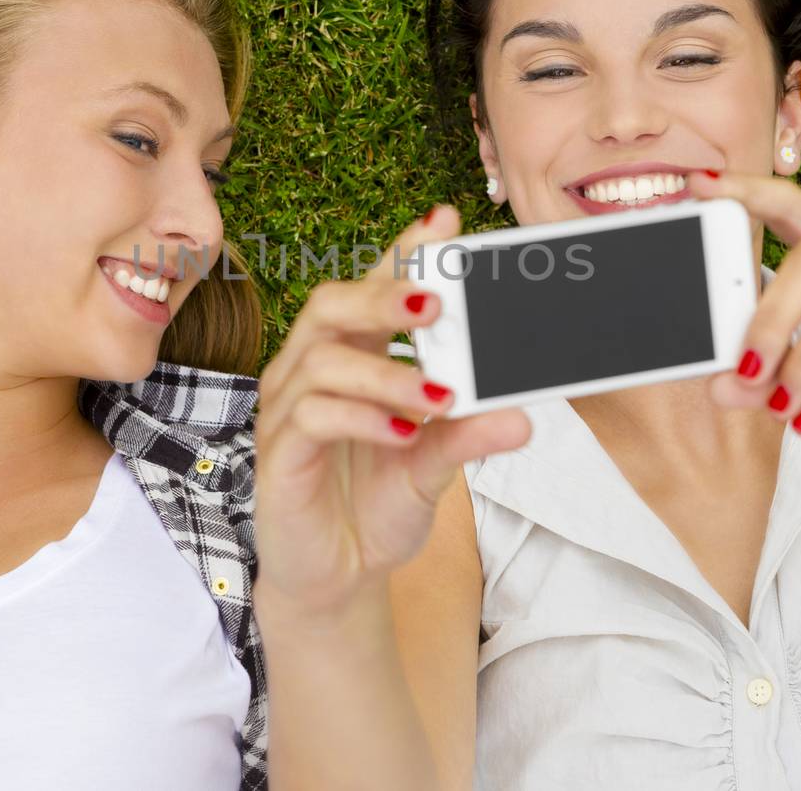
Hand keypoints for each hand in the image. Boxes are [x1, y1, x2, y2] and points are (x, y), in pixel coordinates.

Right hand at [253, 205, 531, 618]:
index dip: (402, 253)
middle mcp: (309, 372)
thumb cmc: (376, 504)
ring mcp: (288, 411)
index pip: (370, 289)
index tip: (443, 223)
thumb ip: (468, 433)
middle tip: (437, 304)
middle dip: (385, 296)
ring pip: (322, 360)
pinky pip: (312, 416)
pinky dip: (362, 418)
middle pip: (330, 305)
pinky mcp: (278, 454)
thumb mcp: (436, 465)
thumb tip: (522, 415)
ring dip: (387, 374)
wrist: (339, 578)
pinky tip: (403, 434)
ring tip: (437, 399)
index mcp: (349, 357)